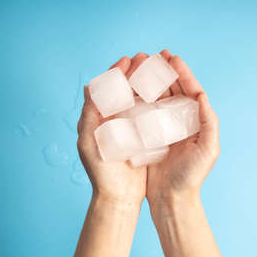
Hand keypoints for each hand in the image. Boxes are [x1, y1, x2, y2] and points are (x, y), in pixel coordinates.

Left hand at [77, 54, 149, 204]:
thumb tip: (88, 86)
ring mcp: (134, 128)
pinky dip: (160, 102)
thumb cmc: (100, 172)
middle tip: (147, 58)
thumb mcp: (88, 141)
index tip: (127, 60)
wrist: (118, 197)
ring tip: (160, 69)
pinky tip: (168, 93)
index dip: (118, 72)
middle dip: (137, 72)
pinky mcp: (148, 137)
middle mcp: (118, 120)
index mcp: (102, 117)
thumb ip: (88, 114)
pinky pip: (154, 115)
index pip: (109, 88)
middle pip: (128, 89)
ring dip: (150, 83)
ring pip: (143, 99)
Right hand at [146, 50, 219, 206]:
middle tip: (155, 56)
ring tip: (141, 66)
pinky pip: (143, 112)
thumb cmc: (192, 176)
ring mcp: (163, 127)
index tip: (173, 58)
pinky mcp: (148, 135)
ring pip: (157, 98)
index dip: (183, 73)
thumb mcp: (208, 150)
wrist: (171, 198)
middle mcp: (180, 121)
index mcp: (196, 121)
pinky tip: (130, 88)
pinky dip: (138, 99)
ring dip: (150, 81)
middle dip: (165, 71)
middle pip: (173, 90)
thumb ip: (210, 123)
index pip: (191, 91)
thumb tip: (203, 96)